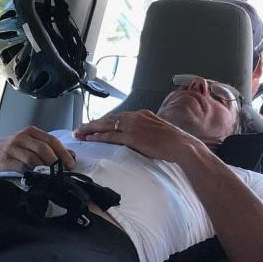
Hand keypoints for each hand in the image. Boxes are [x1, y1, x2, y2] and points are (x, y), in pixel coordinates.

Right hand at [0, 126, 75, 171]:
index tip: (70, 163)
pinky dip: (30, 172)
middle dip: (55, 161)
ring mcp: (12, 148)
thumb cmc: (13, 149)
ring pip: (33, 158)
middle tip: (62, 171)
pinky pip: (21, 167)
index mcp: (31, 132)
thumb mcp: (30, 144)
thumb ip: (49, 148)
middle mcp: (21, 137)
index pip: (51, 140)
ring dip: (44, 168)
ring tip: (49, 175)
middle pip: (43, 148)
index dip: (63, 152)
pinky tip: (35, 176)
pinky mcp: (5, 159)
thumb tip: (70, 155)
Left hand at [73, 109, 205, 163]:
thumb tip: (140, 140)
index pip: (118, 117)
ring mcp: (134, 126)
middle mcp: (136, 117)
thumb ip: (146, 133)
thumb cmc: (175, 143)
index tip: (94, 126)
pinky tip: (90, 139)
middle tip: (79, 128)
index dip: (104, 122)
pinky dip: (99, 137)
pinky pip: (111, 136)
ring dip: (91, 130)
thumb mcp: (158, 132)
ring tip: (79, 133)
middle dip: (92, 125)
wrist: (183, 146)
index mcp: (143, 115)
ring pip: (106, 126)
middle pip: (109, 119)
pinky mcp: (132, 136)